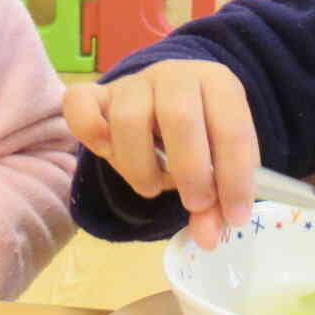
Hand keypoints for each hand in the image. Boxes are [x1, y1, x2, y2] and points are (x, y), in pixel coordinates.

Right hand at [63, 60, 258, 249]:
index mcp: (218, 84)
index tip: (233, 217)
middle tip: (194, 203)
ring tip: (154, 186)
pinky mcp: (97, 93)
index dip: (235, 177)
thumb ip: (216, 200)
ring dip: (141, 166)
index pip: (232, 128)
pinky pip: (80, 105)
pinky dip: (91, 132)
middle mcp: (175, 76)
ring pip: (128, 119)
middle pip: (179, 118)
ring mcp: (132, 82)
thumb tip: (207, 238)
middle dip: (191, 172)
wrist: (165, 100)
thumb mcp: (218, 162)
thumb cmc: (201, 135)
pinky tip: (107, 153)